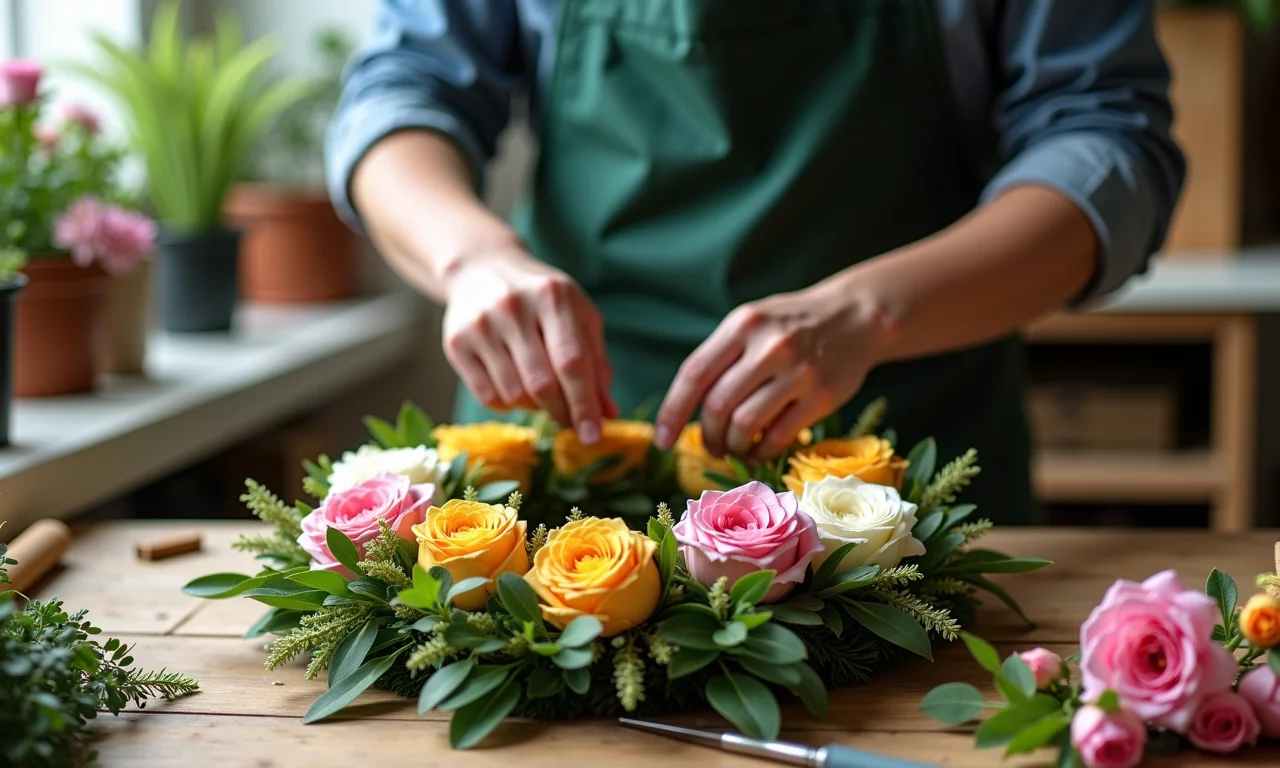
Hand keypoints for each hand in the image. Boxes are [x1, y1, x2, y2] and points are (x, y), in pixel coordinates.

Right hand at [442, 247, 617, 442]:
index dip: (584, 404)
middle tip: (570, 423)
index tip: (594, 437)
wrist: (482, 269)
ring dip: (534, 407)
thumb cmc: (543, 299)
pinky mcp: (456, 342)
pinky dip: (508, 404)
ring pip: (514, 395)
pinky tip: (515, 385)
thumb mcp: (578, 317)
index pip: (572, 362)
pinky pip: (488, 396)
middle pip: (542, 384)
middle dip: (562, 413)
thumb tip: (608, 414)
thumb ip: (596, 363)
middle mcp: (513, 307)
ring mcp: (481, 324)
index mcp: (553, 296)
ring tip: (541, 392)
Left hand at [654, 284, 887, 459]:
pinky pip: (779, 435)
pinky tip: (759, 449)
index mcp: (743, 325)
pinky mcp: (822, 396)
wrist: (856, 316)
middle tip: (709, 446)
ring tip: (733, 449)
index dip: (673, 412)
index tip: (662, 440)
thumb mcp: (752, 322)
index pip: (695, 374)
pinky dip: (761, 450)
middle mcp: (769, 346)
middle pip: (718, 405)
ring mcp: (798, 372)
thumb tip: (683, 408)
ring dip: (732, 447)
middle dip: (706, 435)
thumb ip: (721, 356)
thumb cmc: (792, 324)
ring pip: (745, 425)